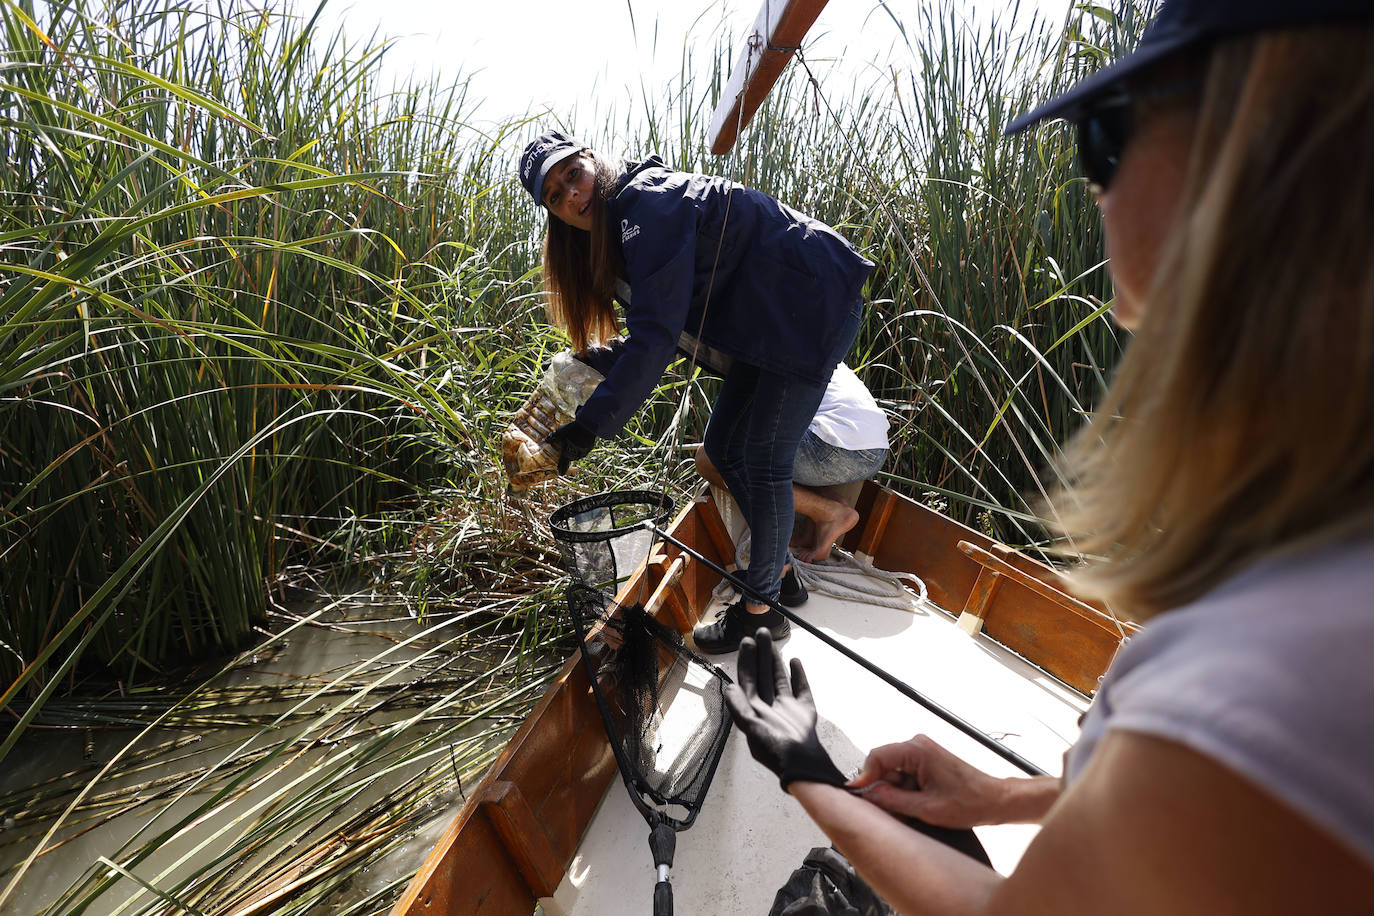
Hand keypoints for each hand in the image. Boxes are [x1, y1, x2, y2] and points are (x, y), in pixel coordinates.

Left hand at [546, 420, 595, 473]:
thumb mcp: (560, 432)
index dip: (561, 468)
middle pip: (571, 458)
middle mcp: (576, 454)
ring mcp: (584, 451)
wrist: (587, 426)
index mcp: (567, 452)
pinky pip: (584, 450)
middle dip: (568, 458)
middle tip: (567, 456)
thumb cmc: (572, 430)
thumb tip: (545, 440)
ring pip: (578, 455)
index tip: (561, 474)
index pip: (563, 463)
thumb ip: (553, 436)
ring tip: (574, 448)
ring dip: (576, 453)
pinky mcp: (590, 447)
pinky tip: (581, 443)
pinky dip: (582, 448)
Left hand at [724, 627, 846, 790]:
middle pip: (762, 674)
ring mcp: (786, 707)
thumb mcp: (751, 728)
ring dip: (775, 660)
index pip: (748, 679)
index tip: (747, 641)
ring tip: (773, 642)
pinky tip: (795, 661)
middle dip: (761, 654)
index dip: (747, 660)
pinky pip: (800, 688)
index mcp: (754, 709)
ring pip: (779, 677)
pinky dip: (798, 675)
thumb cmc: (775, 749)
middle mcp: (768, 705)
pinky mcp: (803, 710)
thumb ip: (739, 708)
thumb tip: (727, 688)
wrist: (802, 763)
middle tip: (760, 632)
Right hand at [847, 734, 1006, 827]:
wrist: (995, 800)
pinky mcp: (926, 761)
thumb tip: (868, 795)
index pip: (877, 757)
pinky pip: (904, 774)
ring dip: (897, 793)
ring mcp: (922, 752)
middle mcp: (917, 745)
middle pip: (884, 765)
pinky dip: (906, 791)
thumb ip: (893, 800)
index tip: (857, 795)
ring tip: (913, 811)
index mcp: (917, 750)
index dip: (865, 777)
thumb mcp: (926, 808)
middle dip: (885, 789)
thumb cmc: (969, 802)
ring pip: (893, 772)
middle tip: (894, 812)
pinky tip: (918, 805)